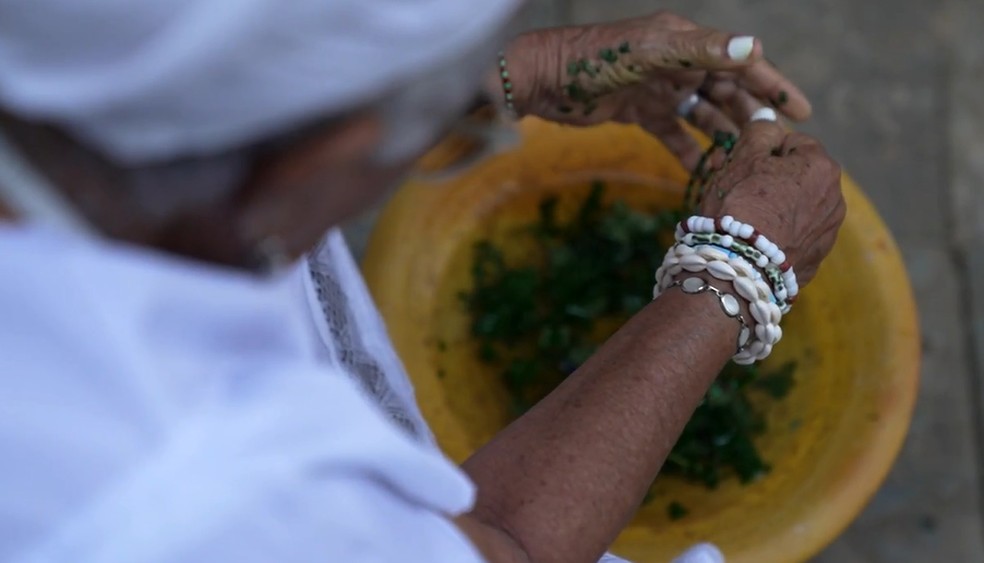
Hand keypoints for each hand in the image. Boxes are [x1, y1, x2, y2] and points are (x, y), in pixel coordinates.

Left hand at [503, 12, 810, 167]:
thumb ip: (700, 50)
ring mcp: (659, 88)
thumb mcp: (650, 51)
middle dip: (752, 115)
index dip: (773, 85)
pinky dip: (688, 152)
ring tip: (745, 164)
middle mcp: (677, 62)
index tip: (802, 111)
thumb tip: (753, 45)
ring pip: (703, 115)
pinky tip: (704, 175)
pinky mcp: (639, 112)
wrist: (543, 80)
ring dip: (723, 136)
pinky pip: (673, 135)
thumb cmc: (594, 58)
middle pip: (727, 90)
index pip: (741, 61)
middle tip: (775, 146)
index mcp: (686, 41)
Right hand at [698, 117, 844, 285]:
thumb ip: (759, 131)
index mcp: (822, 166)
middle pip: (796, 176)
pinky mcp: (816, 261)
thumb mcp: (743, 157)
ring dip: (776, 207)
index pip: (792, 142)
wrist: (740, 268)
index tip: (740, 167)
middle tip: (737, 192)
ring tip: (745, 221)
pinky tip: (755, 243)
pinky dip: (779, 235)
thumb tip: (768, 118)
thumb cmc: (740, 205)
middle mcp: (836, 198)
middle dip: (769, 179)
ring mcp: (828, 233)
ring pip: (797, 207)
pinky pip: (795, 237)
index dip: (761, 151)